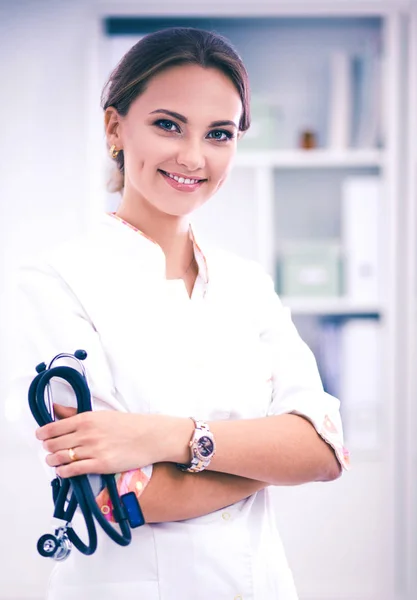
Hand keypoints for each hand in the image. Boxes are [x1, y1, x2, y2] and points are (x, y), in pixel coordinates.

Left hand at [36, 404, 192, 477]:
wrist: (149, 436)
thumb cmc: (128, 425)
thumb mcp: (101, 414)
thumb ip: (77, 415)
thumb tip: (56, 409)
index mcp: (86, 418)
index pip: (54, 427)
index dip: (43, 434)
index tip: (41, 437)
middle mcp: (86, 433)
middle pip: (54, 444)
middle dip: (48, 448)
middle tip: (49, 450)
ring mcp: (93, 450)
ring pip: (61, 458)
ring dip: (53, 461)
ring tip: (53, 461)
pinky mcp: (100, 465)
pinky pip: (73, 470)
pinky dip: (63, 472)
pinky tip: (63, 471)